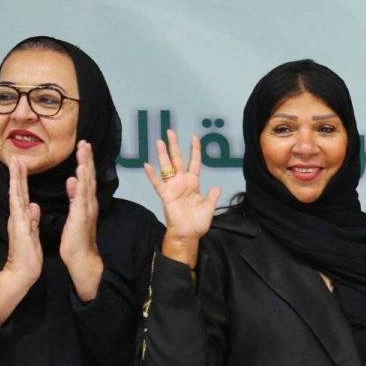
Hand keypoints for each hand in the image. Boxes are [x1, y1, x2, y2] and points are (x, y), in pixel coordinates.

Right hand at [3, 158, 41, 285]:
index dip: (22, 179)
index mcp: (24, 216)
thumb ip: (32, 218)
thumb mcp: (32, 232)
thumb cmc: (29, 253)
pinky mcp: (19, 228)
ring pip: (16, 196)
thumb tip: (33, 205)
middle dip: (17, 174)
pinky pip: (18, 210)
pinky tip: (16, 188)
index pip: (24, 194)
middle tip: (15, 157)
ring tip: (15, 164)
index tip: (22, 164)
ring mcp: (17, 221)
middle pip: (17, 191)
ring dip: (15, 180)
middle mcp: (18, 216)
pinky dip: (17, 198)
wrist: (24, 270)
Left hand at [60, 141, 103, 299]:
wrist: (81, 257)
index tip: (83, 146)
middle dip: (87, 158)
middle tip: (85, 142)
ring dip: (86, 166)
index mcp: (86, 202)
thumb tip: (72, 180)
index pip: (86, 178)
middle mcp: (89, 202)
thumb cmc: (76, 239)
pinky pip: (81, 197)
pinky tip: (79, 174)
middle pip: (89, 176)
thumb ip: (74, 196)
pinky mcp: (81, 216)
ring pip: (87, 182)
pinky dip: (82, 184)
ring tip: (84, 151)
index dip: (85, 161)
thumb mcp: (74, 213)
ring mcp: (87, 208)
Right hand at [144, 130, 220, 265]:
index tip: (194, 136)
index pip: (194, 162)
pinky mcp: (165, 195)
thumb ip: (212, 196)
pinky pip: (158, 183)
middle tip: (170, 131)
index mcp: (193, 183)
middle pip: (178, 160)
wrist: (188, 235)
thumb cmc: (197, 222)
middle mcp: (181, 182)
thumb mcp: (209, 207)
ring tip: (158, 141)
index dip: (194, 150)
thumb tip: (217, 186)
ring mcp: (172, 187)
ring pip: (167, 167)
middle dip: (174, 146)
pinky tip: (147, 165)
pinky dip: (152, 175)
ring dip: (163, 155)